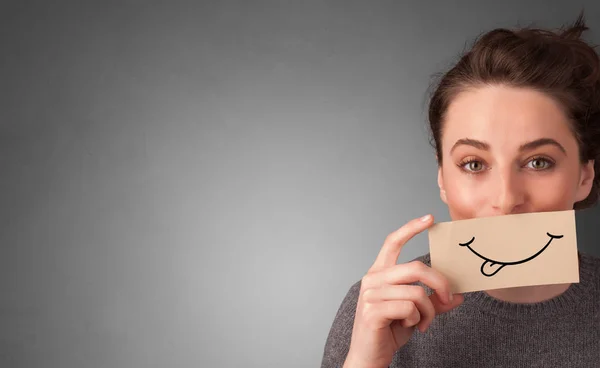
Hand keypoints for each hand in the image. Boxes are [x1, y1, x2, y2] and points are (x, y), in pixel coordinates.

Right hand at [343, 214, 463, 367]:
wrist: (369, 357)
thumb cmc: (388, 332)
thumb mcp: (415, 313)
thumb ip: (433, 301)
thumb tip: (457, 295)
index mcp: (380, 273)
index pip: (393, 242)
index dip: (410, 228)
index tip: (429, 218)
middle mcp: (373, 279)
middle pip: (416, 268)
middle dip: (440, 283)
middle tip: (449, 298)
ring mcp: (370, 294)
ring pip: (417, 292)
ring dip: (428, 311)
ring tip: (422, 323)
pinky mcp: (372, 311)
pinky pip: (409, 308)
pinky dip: (417, 320)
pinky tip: (409, 327)